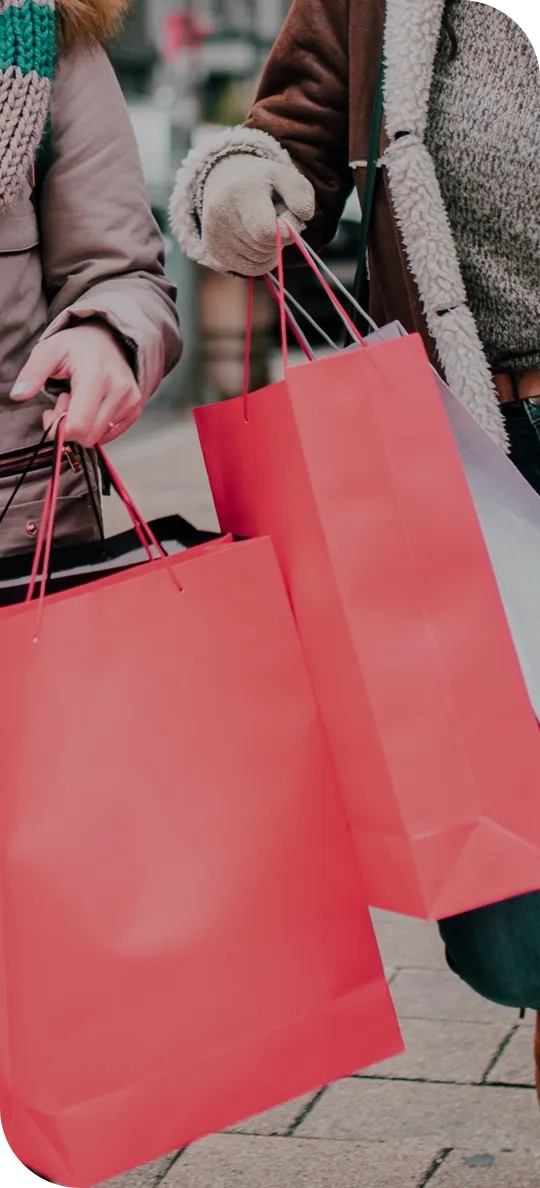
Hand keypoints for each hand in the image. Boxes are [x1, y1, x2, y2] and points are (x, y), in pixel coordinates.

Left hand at [10, 324, 142, 446]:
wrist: (110, 338)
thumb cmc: (77, 346)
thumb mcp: (48, 351)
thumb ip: (32, 373)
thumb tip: (18, 395)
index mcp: (96, 377)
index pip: (79, 425)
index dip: (60, 428)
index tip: (52, 412)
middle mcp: (119, 391)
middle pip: (88, 436)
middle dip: (70, 427)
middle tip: (64, 402)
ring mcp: (130, 401)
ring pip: (98, 437)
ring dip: (83, 425)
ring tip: (79, 400)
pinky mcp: (135, 409)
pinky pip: (110, 434)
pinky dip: (96, 425)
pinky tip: (92, 405)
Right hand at [200, 153, 315, 275]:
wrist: (223, 181)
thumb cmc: (261, 182)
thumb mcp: (285, 176)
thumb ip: (301, 194)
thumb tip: (302, 221)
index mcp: (241, 193)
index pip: (267, 233)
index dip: (286, 231)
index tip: (286, 216)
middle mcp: (221, 216)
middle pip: (265, 249)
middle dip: (279, 239)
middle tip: (273, 219)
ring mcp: (214, 236)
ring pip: (258, 263)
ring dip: (269, 250)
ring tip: (261, 226)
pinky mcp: (212, 251)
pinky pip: (248, 270)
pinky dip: (259, 260)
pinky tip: (255, 241)